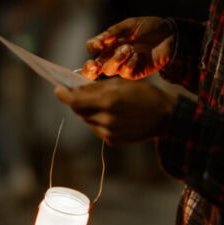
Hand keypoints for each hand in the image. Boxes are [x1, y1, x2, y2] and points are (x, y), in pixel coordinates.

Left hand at [53, 78, 176, 145]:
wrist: (165, 117)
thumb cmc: (144, 95)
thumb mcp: (121, 83)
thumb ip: (97, 87)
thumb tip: (76, 88)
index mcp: (108, 100)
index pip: (74, 101)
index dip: (63, 95)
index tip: (58, 89)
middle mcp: (106, 118)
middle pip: (79, 111)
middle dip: (79, 101)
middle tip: (83, 93)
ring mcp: (108, 132)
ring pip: (87, 120)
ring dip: (89, 111)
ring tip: (104, 104)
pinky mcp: (112, 141)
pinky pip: (97, 129)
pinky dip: (99, 121)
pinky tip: (113, 115)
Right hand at [79, 17, 173, 79]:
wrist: (169, 35)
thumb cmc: (149, 27)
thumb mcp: (129, 25)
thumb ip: (113, 32)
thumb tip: (98, 42)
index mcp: (109, 42)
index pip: (92, 48)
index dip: (91, 47)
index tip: (98, 44)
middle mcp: (113, 55)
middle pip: (93, 68)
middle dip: (89, 68)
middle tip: (94, 65)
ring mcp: (123, 65)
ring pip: (108, 70)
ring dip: (116, 59)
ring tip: (128, 48)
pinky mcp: (134, 73)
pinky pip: (125, 72)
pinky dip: (129, 63)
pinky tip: (137, 55)